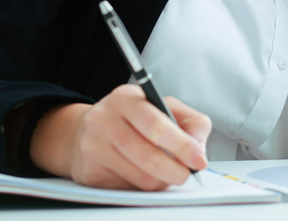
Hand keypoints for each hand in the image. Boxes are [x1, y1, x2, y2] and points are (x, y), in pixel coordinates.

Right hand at [29, 85, 211, 189]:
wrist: (88, 130)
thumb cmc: (133, 118)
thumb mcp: (165, 107)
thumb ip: (191, 123)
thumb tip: (199, 152)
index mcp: (126, 99)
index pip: (157, 126)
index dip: (182, 146)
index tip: (198, 160)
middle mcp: (105, 120)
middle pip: (148, 156)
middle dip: (175, 171)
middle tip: (186, 174)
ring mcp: (93, 146)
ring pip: (140, 177)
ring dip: (161, 180)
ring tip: (166, 172)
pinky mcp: (89, 172)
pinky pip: (127, 188)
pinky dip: (143, 186)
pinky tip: (143, 173)